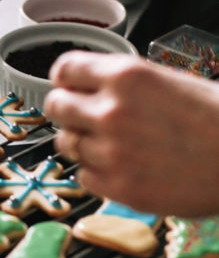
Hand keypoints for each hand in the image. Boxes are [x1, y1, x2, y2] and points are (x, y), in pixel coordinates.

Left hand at [45, 52, 218, 216]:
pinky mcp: (118, 187)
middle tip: (85, 117)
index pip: (64, 70)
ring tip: (113, 145)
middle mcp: (112, 111)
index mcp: (126, 76)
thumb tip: (90, 87)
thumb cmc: (217, 118)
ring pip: (66, 144)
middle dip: (68, 111)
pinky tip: (124, 167)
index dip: (67, 80)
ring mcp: (111, 152)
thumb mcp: (169, 81)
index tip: (70, 87)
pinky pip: (83, 177)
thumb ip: (124, 83)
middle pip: (55, 107)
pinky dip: (97, 173)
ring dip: (83, 144)